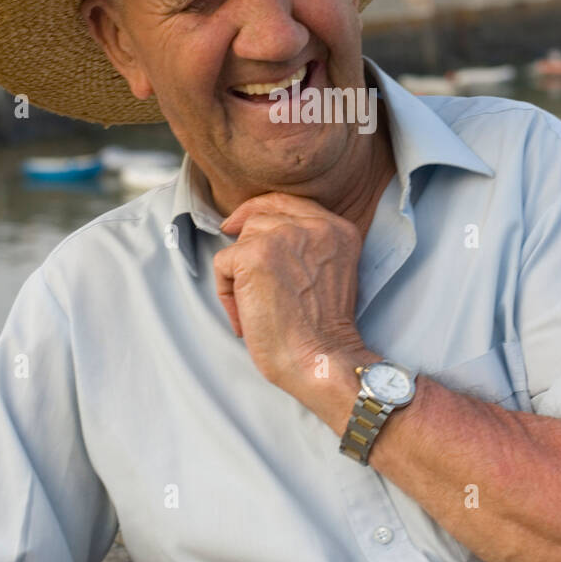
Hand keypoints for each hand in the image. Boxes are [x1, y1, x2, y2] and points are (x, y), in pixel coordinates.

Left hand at [213, 193, 368, 402]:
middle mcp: (314, 225)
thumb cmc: (322, 332)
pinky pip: (223, 263)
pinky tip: (246, 318)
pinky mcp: (255, 256)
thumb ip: (307, 247)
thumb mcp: (331, 272)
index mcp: (337, 229)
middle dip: (246, 246)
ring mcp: (283, 237)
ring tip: (255, 307)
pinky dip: (227, 294)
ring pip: (240, 240)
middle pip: (260, 217)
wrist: (322, 360)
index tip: (238, 226)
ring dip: (238, 274)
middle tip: (244, 279)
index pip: (288, 201)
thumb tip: (254, 233)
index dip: (259, 211)